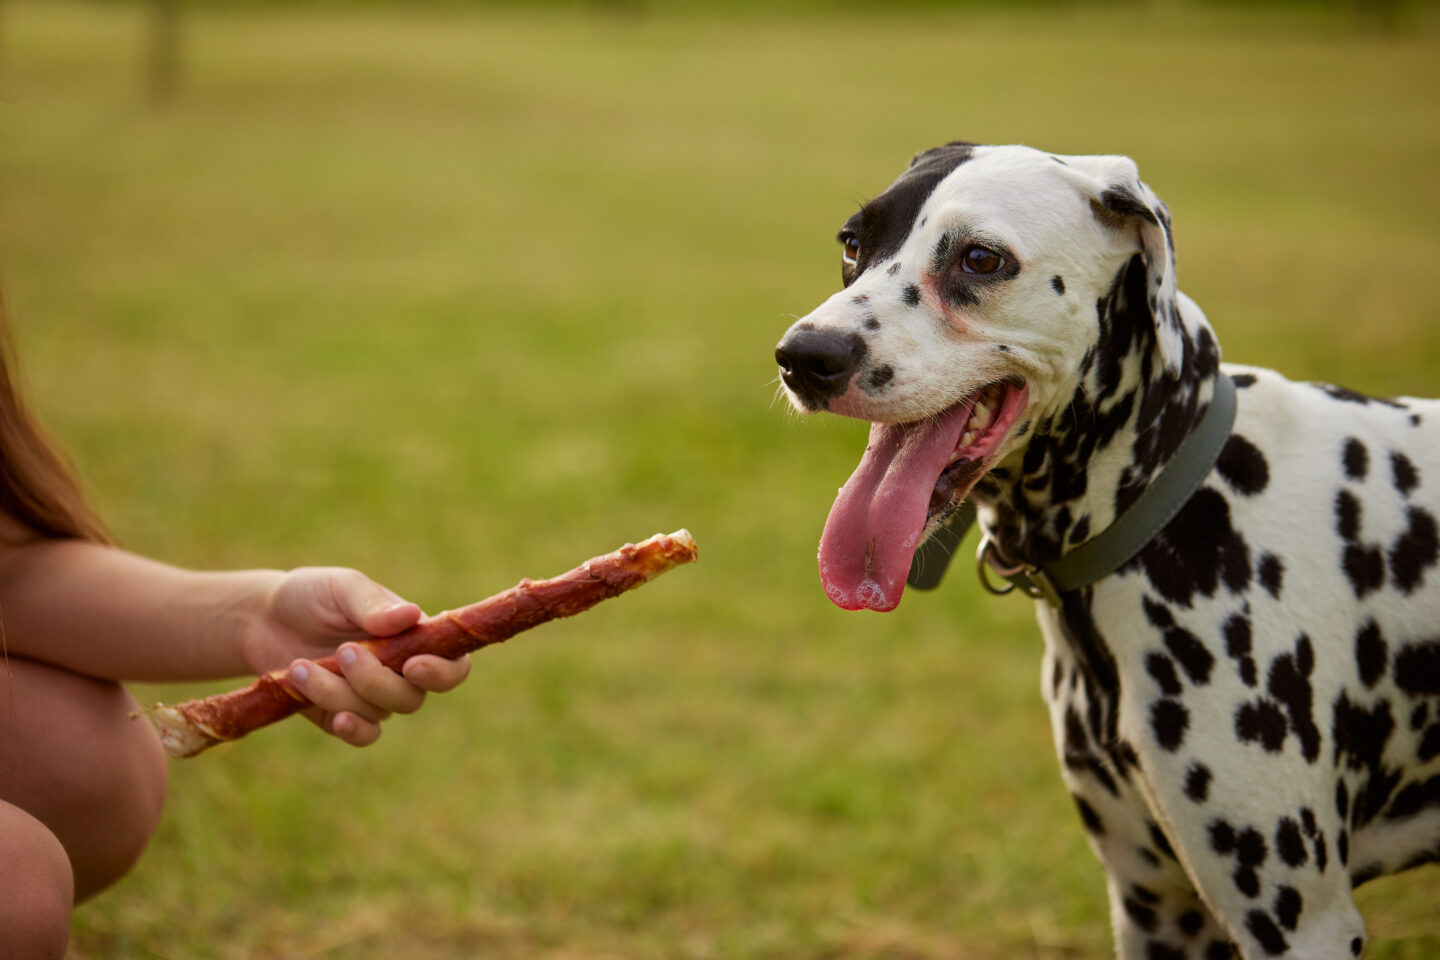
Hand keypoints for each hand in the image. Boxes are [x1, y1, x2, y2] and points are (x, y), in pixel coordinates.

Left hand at [242, 567, 471, 745]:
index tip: (413, 664)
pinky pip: (363, 735)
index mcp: (412, 636)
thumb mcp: (341, 588)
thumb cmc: (312, 596)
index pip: (452, 663)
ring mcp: (372, 696)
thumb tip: (412, 615)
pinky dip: (353, 729)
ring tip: (300, 666)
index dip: (443, 672)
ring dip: (338, 692)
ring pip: (378, 712)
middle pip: (413, 696)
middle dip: (377, 680)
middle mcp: (400, 671)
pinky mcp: (342, 716)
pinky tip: (334, 717)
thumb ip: (373, 604)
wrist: (262, 620)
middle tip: (344, 651)